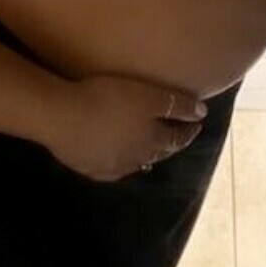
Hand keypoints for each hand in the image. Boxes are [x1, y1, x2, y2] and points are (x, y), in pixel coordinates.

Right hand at [42, 74, 207, 181]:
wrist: (63, 118)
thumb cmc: (108, 100)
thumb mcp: (147, 96)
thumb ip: (176, 104)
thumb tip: (202, 113)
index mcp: (152, 141)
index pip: (178, 139)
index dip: (189, 130)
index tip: (197, 124)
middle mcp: (136, 159)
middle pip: (159, 154)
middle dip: (170, 145)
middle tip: (177, 136)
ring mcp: (112, 166)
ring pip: (136, 165)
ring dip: (146, 158)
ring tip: (150, 153)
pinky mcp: (89, 168)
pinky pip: (111, 171)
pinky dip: (121, 166)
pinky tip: (118, 163)